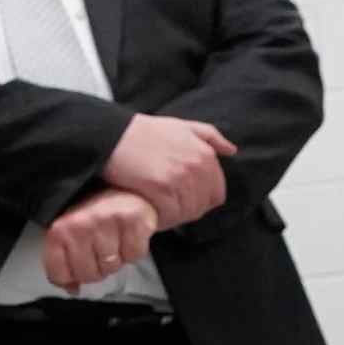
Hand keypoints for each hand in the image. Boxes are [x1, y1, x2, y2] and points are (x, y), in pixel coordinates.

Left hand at [44, 188, 159, 292]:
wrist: (122, 187)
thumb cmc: (94, 210)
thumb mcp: (70, 234)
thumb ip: (64, 262)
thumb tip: (72, 288)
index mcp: (60, 229)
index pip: (59, 275)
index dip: (70, 277)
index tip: (76, 267)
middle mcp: (82, 225)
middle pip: (88, 275)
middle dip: (96, 268)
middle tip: (98, 248)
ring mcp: (107, 222)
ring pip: (112, 268)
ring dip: (115, 259)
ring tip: (113, 238)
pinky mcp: (133, 220)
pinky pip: (134, 256)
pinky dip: (133, 250)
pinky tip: (127, 234)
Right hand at [103, 114, 236, 229]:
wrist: (112, 135)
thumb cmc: (143, 131)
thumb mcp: (181, 125)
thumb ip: (209, 136)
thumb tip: (231, 150)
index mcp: (205, 154)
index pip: (217, 193)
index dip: (201, 201)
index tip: (183, 201)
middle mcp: (196, 167)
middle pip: (201, 206)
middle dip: (186, 210)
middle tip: (167, 208)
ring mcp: (180, 179)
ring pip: (186, 213)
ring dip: (173, 217)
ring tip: (158, 211)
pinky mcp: (161, 189)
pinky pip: (169, 215)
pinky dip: (160, 219)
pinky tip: (150, 214)